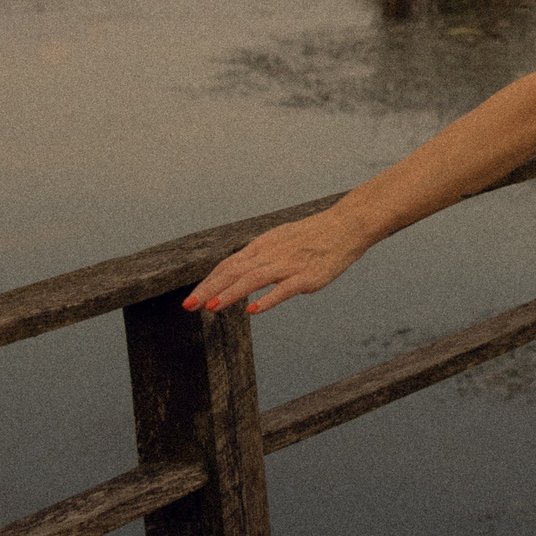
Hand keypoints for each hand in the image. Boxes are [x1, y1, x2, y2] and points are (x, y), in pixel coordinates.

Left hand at [182, 211, 373, 316]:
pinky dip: (268, 299)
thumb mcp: (281, 241)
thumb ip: (260, 258)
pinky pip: (284, 288)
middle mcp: (271, 254)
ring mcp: (289, 265)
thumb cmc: (314, 235)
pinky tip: (254, 310)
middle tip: (188, 306)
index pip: (229, 265)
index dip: (208, 282)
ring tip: (212, 308)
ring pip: (253, 279)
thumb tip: (240, 273)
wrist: (346, 225)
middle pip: (234, 272)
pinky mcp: (307, 276)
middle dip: (209, 289)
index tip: (192, 298)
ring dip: (231, 293)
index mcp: (263, 246)